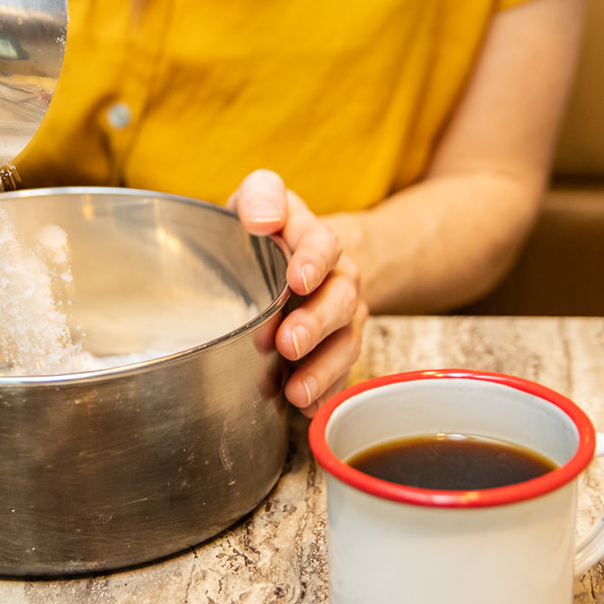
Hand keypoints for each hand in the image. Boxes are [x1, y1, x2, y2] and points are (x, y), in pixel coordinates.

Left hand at [228, 170, 367, 416]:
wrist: (297, 258)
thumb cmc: (269, 232)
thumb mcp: (259, 199)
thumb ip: (261, 196)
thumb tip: (262, 218)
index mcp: (314, 238)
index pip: (322, 243)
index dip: (312, 260)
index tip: (297, 279)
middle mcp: (337, 279)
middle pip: (340, 300)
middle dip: (315, 325)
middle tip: (288, 343)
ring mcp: (341, 318)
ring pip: (344, 344)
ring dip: (321, 369)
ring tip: (295, 391)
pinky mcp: (336, 350)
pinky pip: (340, 374)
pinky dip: (325, 393)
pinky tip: (306, 407)